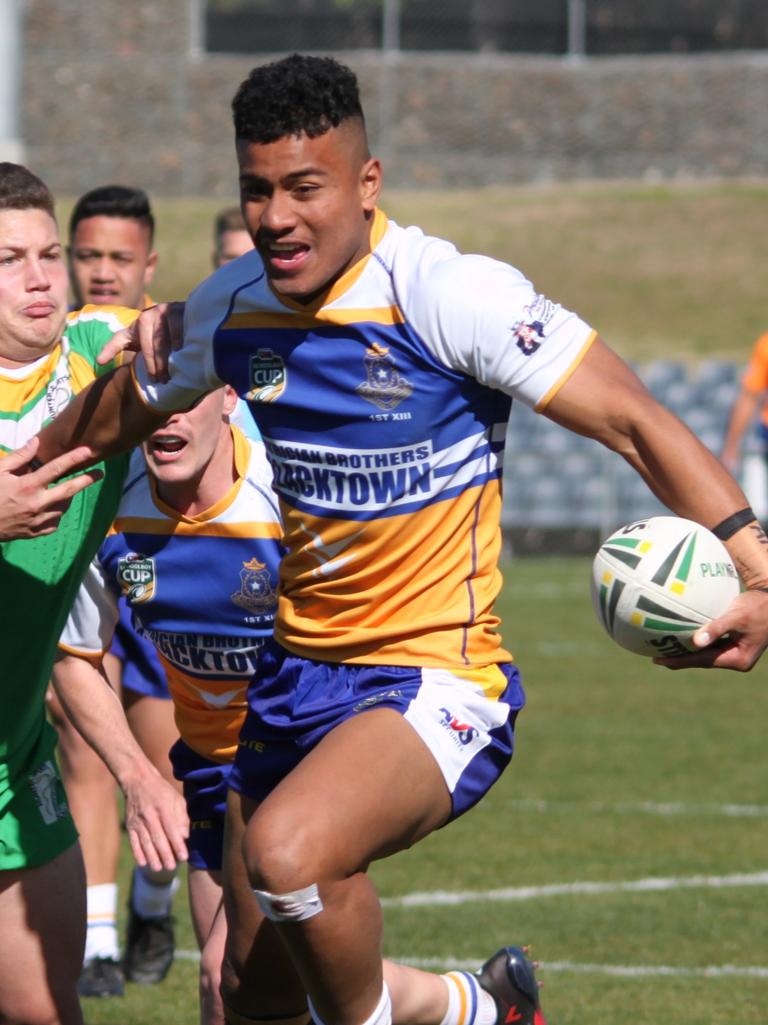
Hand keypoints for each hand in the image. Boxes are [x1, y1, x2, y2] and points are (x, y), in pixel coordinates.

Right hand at [0, 437, 101, 539]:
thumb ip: (19, 457)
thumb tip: (36, 442)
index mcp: (27, 486)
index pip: (56, 469)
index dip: (73, 459)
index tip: (87, 451)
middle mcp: (37, 504)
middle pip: (70, 491)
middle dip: (87, 480)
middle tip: (100, 473)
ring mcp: (39, 520)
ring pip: (63, 506)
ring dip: (66, 496)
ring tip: (60, 489)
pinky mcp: (38, 532)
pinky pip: (56, 521)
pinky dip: (56, 512)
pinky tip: (49, 506)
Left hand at [97, 301, 184, 380]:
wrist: (180, 319)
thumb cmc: (153, 334)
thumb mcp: (133, 339)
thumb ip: (114, 347)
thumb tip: (98, 361)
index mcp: (135, 324)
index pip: (121, 339)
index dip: (114, 352)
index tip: (106, 364)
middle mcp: (148, 315)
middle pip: (149, 344)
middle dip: (155, 364)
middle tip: (160, 381)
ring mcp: (165, 310)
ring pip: (162, 338)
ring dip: (166, 358)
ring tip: (170, 374)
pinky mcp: (180, 309)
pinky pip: (178, 326)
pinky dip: (178, 339)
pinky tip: (180, 352)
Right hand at [123, 773, 188, 872]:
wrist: (137, 780)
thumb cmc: (161, 791)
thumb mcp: (176, 798)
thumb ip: (182, 817)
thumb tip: (185, 837)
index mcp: (163, 806)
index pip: (172, 829)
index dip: (178, 844)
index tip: (184, 857)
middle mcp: (150, 814)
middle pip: (158, 838)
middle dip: (165, 854)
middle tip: (172, 867)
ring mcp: (138, 820)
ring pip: (145, 842)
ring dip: (152, 857)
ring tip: (159, 869)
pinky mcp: (130, 824)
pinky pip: (133, 841)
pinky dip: (138, 853)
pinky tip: (143, 863)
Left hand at [653, 589, 767, 670]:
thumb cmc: (758, 607)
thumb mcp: (737, 616)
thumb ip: (717, 628)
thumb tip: (696, 642)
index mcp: (738, 659)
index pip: (703, 661)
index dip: (680, 661)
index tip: (659, 660)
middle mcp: (736, 659)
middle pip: (703, 661)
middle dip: (680, 659)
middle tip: (655, 656)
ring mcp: (735, 653)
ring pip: (706, 654)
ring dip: (687, 651)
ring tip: (664, 648)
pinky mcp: (734, 644)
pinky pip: (711, 645)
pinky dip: (696, 641)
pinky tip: (681, 635)